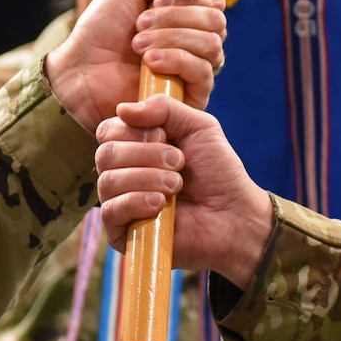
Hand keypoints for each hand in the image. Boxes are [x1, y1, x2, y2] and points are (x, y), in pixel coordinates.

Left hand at [46, 0, 226, 130]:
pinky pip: (204, 73)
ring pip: (212, 45)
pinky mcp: (191, 97)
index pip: (214, 2)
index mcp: (187, 15)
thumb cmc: (102, 28)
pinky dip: (177, 60)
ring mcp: (195, 70)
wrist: (82, 68)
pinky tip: (150, 62)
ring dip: (172, 38)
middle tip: (140, 23)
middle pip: (216, 22)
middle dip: (177, 17)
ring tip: (137, 44)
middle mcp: (196, 42)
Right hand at [94, 94, 272, 285]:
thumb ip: (165, 108)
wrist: (235, 215)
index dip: (133, 131)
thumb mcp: (198, 127)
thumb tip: (122, 108)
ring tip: (176, 186)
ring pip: (108, 181)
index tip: (165, 136)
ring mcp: (121, 203)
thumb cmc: (219, 172)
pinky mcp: (122, 232)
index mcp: (135, 146)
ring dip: (146, 178)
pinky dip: (135, 202)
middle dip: (145, 155)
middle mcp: (123, 172)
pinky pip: (110, 211)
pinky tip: (160, 205)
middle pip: (106, 154)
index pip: (108, 131)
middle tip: (179, 163)